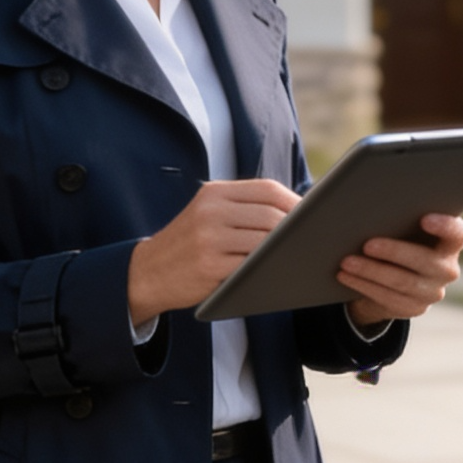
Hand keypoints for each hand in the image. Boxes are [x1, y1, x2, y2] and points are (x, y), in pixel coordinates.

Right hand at [128, 179, 301, 327]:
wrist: (148, 272)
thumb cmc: (190, 244)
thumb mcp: (208, 215)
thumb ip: (243, 210)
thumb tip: (296, 213)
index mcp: (214, 192)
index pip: (267, 189)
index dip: (295, 201)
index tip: (313, 216)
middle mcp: (211, 210)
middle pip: (271, 214)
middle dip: (297, 229)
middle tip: (314, 240)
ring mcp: (209, 237)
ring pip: (265, 240)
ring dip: (287, 250)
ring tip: (301, 256)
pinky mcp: (209, 265)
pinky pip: (251, 266)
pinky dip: (270, 269)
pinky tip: (280, 273)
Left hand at [338, 212, 462, 328]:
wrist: (398, 275)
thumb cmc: (401, 237)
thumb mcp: (406, 227)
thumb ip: (402, 218)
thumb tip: (369, 206)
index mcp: (451, 242)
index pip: (458, 234)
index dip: (445, 227)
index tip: (424, 219)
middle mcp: (448, 269)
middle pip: (425, 261)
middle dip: (394, 252)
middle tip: (367, 244)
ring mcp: (433, 292)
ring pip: (402, 282)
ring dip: (370, 271)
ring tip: (347, 262)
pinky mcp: (415, 308)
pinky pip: (388, 298)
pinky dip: (363, 285)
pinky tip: (345, 276)